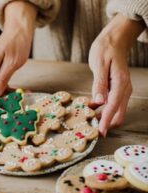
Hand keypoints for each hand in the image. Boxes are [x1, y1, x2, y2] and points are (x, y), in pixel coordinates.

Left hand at [89, 14, 144, 135]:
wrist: (115, 39)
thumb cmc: (105, 49)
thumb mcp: (99, 65)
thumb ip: (99, 84)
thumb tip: (99, 102)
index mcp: (120, 84)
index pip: (113, 107)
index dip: (106, 121)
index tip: (99, 133)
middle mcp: (124, 89)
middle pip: (118, 114)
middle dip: (106, 124)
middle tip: (90, 129)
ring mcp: (122, 90)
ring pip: (116, 111)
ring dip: (104, 118)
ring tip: (88, 120)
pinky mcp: (117, 90)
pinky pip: (112, 105)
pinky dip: (103, 111)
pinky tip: (91, 110)